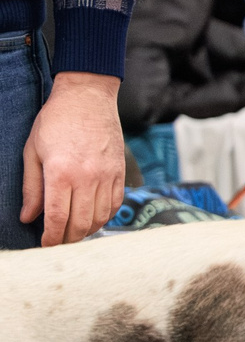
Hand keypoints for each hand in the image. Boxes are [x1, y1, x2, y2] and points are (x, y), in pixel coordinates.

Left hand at [24, 72, 123, 245]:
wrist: (88, 97)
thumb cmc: (55, 121)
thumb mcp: (33, 152)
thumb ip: (31, 188)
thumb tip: (28, 217)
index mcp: (61, 173)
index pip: (57, 218)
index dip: (51, 238)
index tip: (45, 244)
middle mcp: (87, 177)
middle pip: (80, 224)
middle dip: (67, 239)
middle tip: (57, 243)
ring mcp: (107, 175)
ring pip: (99, 217)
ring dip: (86, 231)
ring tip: (73, 232)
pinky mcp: (119, 172)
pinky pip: (115, 204)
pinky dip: (103, 216)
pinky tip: (92, 217)